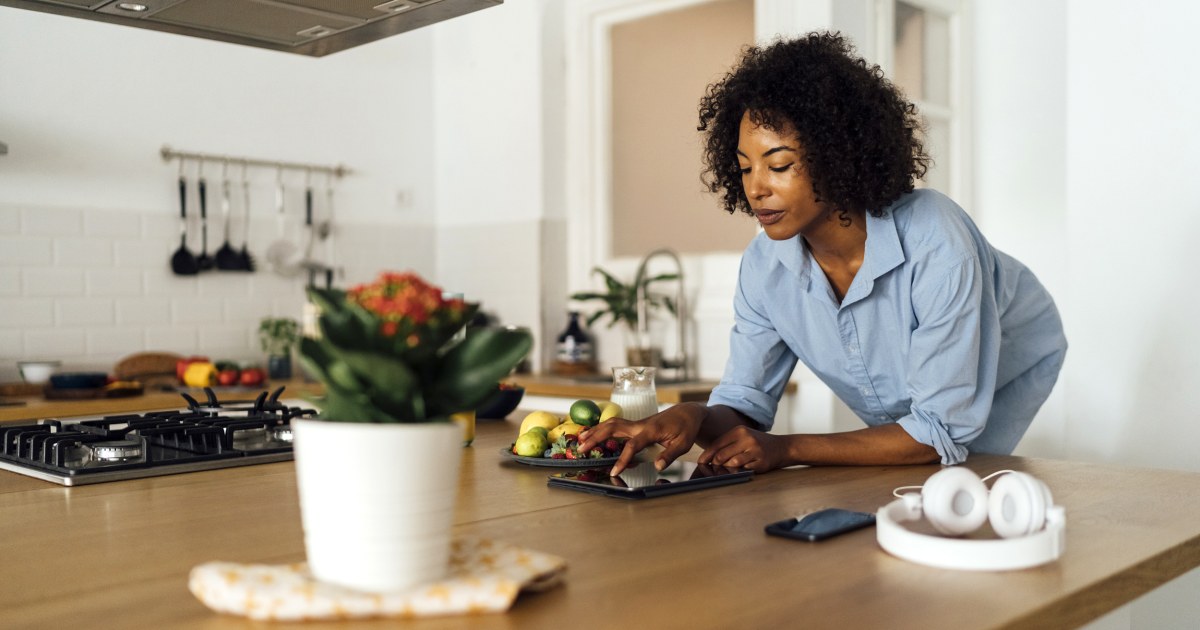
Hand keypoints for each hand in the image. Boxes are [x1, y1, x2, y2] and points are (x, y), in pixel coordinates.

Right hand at [577, 405, 704, 475]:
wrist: (687, 412)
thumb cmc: (686, 428)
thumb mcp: (684, 444)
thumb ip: (670, 455)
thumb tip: (657, 466)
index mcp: (651, 430)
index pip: (633, 445)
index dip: (622, 458)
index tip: (614, 472)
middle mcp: (640, 425)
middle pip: (613, 428)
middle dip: (596, 437)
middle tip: (582, 448)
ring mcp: (636, 424)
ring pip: (612, 424)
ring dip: (595, 431)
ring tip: (580, 440)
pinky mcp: (635, 425)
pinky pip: (615, 425)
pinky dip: (602, 429)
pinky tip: (592, 434)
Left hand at [697, 425, 787, 472]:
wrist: (782, 447)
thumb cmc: (757, 444)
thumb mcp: (742, 438)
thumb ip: (727, 445)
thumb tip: (707, 458)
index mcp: (739, 431)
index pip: (717, 444)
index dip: (707, 455)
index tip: (701, 462)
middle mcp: (747, 438)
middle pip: (721, 455)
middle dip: (715, 464)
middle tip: (714, 469)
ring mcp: (755, 450)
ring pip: (731, 463)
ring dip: (728, 469)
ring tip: (729, 469)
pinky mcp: (761, 462)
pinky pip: (744, 470)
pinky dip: (740, 471)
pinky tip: (744, 468)